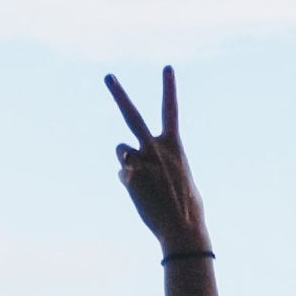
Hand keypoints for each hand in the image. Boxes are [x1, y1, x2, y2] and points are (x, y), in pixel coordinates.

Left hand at [108, 67, 211, 259]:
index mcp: (174, 145)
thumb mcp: (181, 177)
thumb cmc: (186, 207)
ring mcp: (140, 160)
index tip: (167, 68)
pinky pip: (121, 173)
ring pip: (121, 148)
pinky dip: (128, 182)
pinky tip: (141, 195)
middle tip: (108, 76)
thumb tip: (133, 166)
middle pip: (132, 115)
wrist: (181, 227)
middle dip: (119, 94)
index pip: (171, 110)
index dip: (169, 88)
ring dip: (126, 158)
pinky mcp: (128, 175)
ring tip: (144, 179)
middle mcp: (155, 147)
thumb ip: (161, 163)